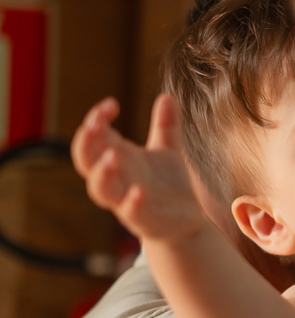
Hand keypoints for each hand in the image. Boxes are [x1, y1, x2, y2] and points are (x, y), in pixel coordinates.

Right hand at [71, 95, 204, 242]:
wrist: (185, 221)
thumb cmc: (168, 185)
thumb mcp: (168, 151)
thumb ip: (166, 126)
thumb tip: (167, 95)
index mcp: (118, 158)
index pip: (94, 137)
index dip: (96, 119)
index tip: (111, 104)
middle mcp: (117, 179)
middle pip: (86, 161)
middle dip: (87, 142)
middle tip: (96, 124)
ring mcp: (126, 200)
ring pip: (100, 189)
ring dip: (102, 173)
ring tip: (112, 156)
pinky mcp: (143, 220)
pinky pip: (130, 213)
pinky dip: (131, 203)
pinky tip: (139, 192)